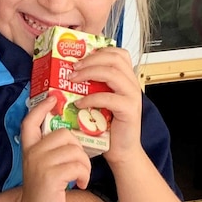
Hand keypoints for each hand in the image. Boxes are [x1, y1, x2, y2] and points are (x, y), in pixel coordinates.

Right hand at [17, 97, 90, 201]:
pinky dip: (84, 175)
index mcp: (29, 150)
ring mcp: (40, 164)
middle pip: (64, 134)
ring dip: (84, 165)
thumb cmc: (45, 195)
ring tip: (80, 177)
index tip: (52, 98)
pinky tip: (80, 184)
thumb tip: (70, 137)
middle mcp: (32, 154)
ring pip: (74, 150)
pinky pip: (77, 165)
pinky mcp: (51, 177)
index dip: (41, 107)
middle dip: (78, 149)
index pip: (30, 122)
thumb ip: (50, 152)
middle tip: (79, 165)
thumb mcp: (43, 169)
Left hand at [71, 47, 143, 164]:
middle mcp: (131, 84)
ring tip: (73, 80)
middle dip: (91, 59)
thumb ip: (92, 86)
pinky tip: (79, 103)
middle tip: (73, 67)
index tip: (80, 56)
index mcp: (126, 79)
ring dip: (89, 73)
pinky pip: (108, 98)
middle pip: (115, 58)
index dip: (99, 51)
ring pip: (113, 73)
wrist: (121, 150)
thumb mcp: (100, 101)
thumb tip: (69, 74)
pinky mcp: (129, 110)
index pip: (118, 53)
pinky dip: (91, 98)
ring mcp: (132, 96)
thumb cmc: (108, 127)